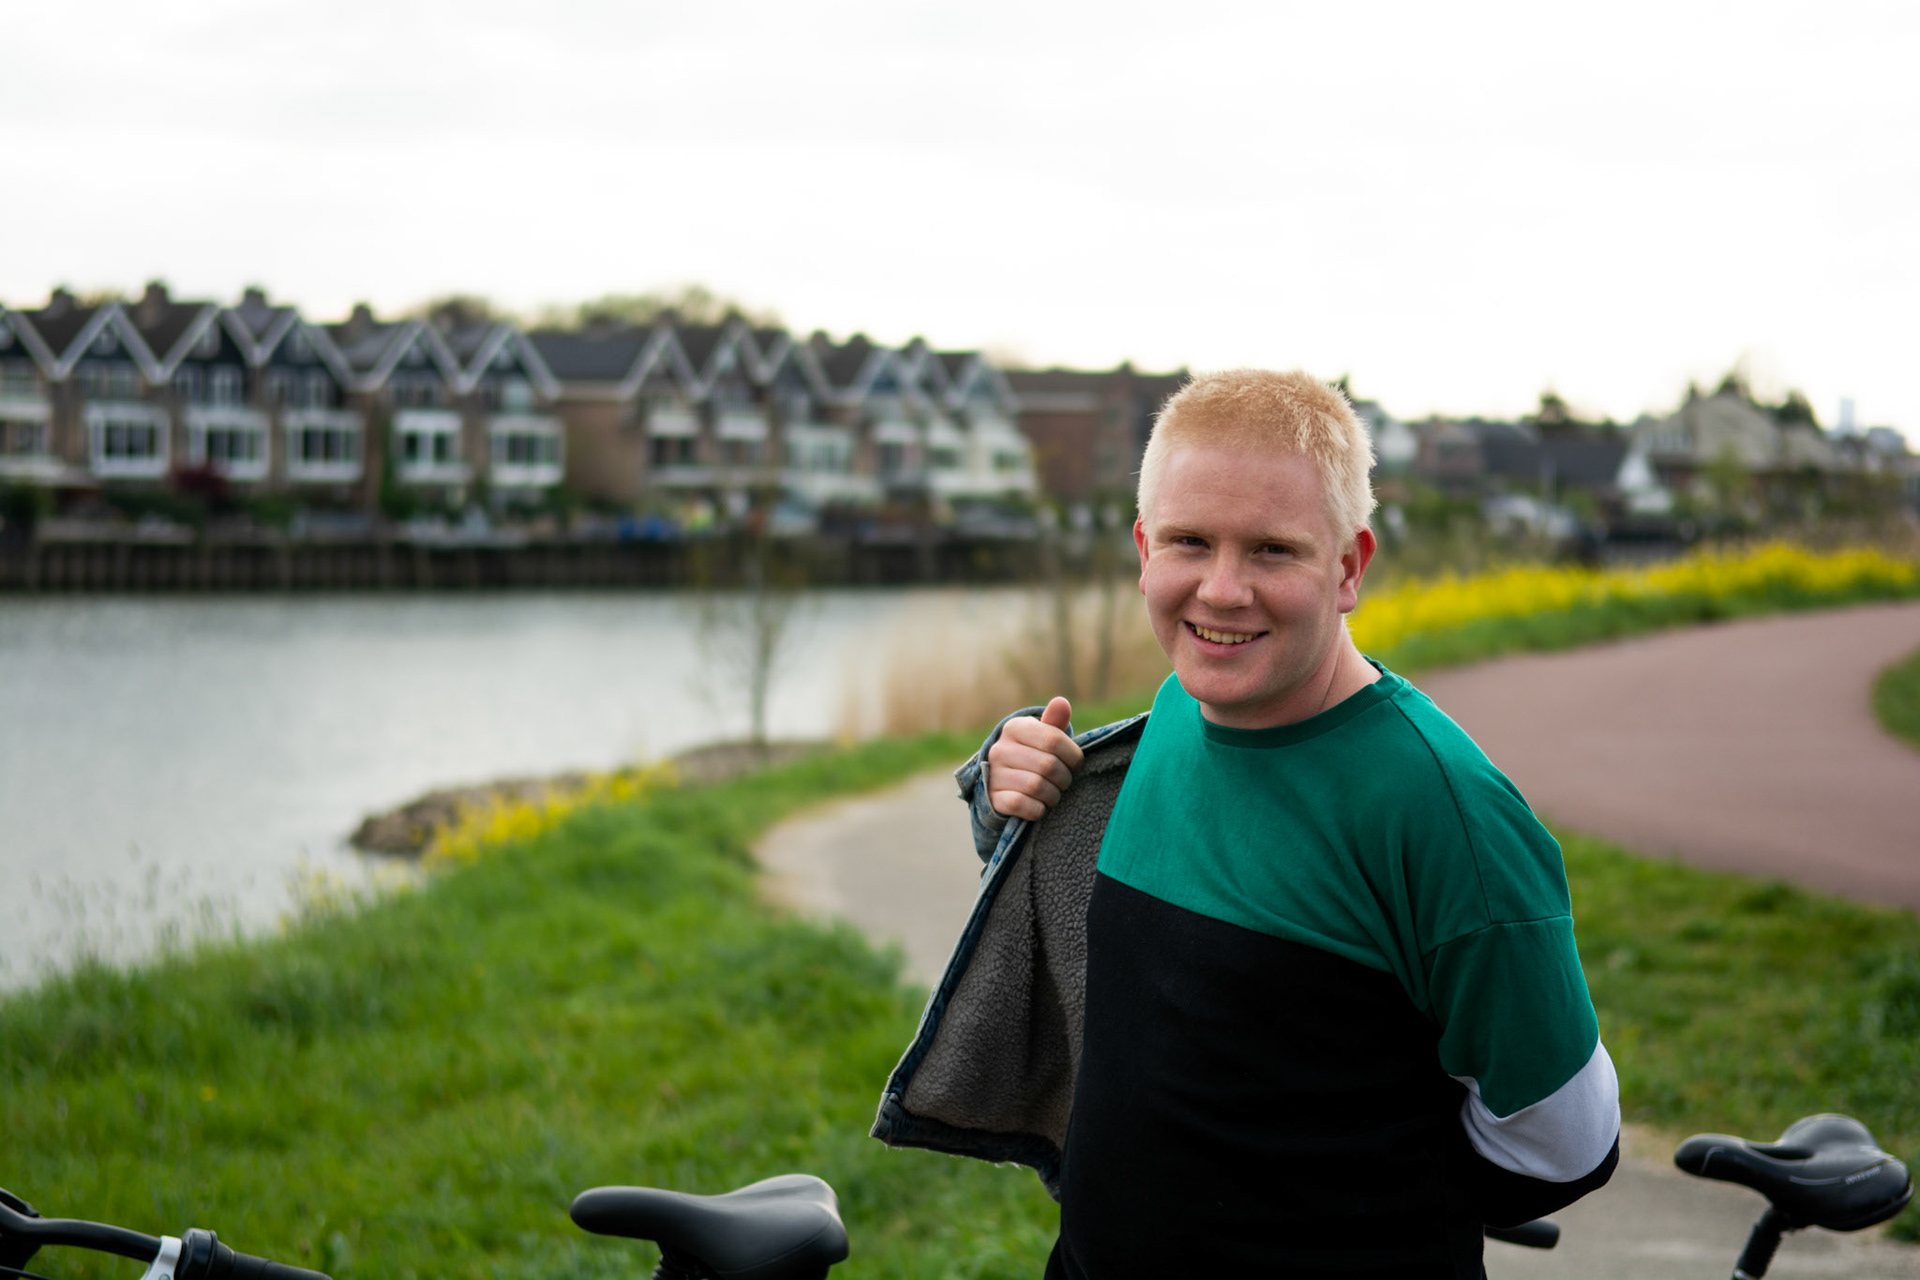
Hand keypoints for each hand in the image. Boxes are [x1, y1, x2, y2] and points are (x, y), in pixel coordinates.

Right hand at [985, 696, 1083, 820]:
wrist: (1002, 780)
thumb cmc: (1032, 754)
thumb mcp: (1042, 736)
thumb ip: (1054, 721)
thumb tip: (1061, 702)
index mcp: (1014, 728)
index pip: (1054, 740)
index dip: (1073, 756)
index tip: (1075, 765)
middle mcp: (999, 749)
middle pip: (1048, 766)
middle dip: (1064, 778)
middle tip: (1064, 782)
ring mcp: (993, 774)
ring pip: (1036, 787)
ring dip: (1053, 796)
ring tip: (1053, 794)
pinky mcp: (992, 798)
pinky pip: (1023, 805)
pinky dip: (1038, 809)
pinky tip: (1040, 805)